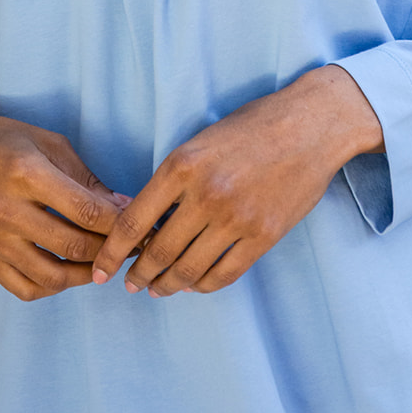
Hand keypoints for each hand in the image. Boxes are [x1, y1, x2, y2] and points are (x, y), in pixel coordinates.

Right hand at [0, 97, 128, 300]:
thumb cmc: (3, 140)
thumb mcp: (47, 143)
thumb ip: (85, 179)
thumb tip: (123, 208)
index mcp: (26, 174)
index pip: (86, 212)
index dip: (121, 224)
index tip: (141, 226)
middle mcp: (5, 210)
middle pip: (73, 246)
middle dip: (111, 250)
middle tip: (131, 248)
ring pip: (51, 277)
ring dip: (86, 275)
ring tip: (103, 263)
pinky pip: (24, 288)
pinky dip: (53, 287)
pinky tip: (68, 273)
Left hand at [91, 66, 383, 296]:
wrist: (311, 124)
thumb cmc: (252, 126)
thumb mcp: (201, 141)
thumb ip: (175, 179)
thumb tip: (149, 223)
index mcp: (182, 164)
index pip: (133, 222)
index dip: (112, 254)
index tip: (100, 271)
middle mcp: (206, 194)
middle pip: (159, 252)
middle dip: (139, 275)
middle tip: (131, 285)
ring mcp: (237, 218)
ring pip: (190, 269)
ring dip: (169, 285)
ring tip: (160, 289)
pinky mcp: (264, 235)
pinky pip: (225, 273)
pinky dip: (204, 285)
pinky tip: (195, 284)